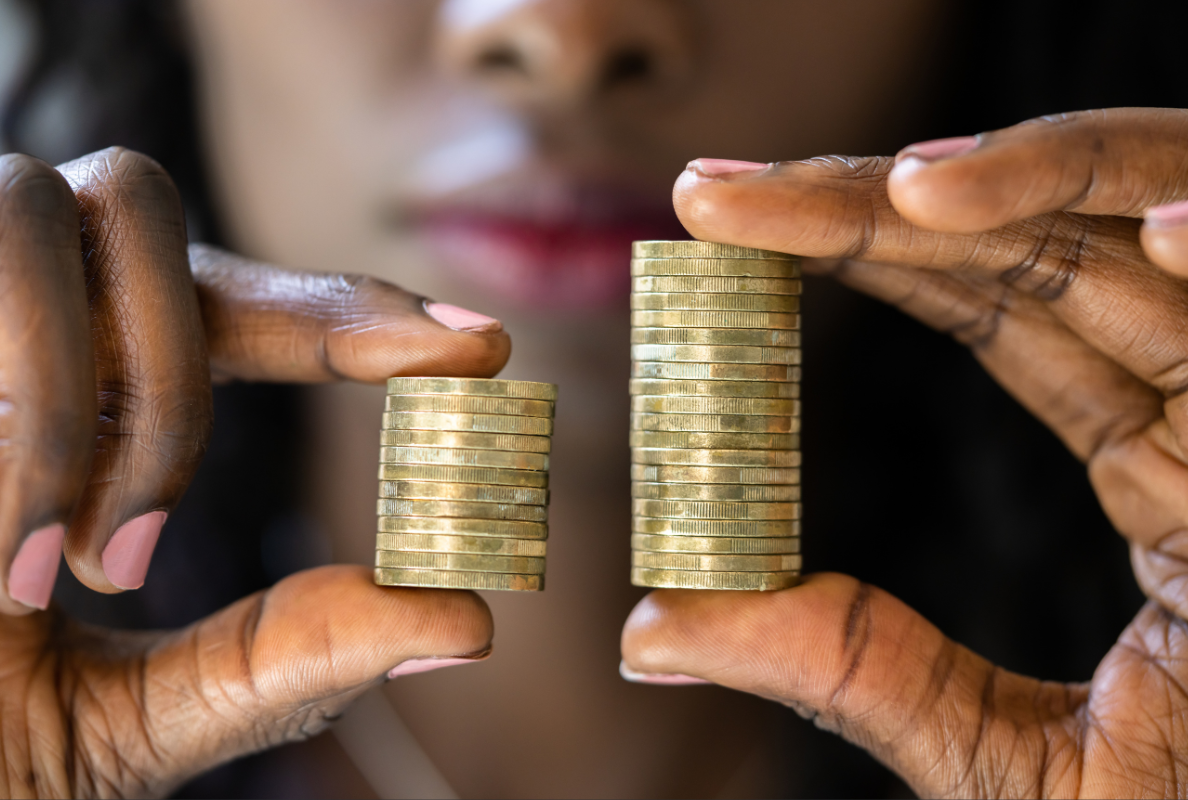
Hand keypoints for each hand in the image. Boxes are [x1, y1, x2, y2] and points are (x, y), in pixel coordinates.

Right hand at [0, 148, 506, 795]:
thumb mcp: (129, 727)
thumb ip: (282, 662)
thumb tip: (466, 622)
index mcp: (79, 408)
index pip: (238, 308)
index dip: (357, 312)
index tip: (480, 349)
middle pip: (151, 212)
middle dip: (240, 334)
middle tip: (221, 504)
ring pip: (58, 216)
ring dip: (119, 389)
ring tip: (81, 564)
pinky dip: (35, 416)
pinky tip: (0, 560)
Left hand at [622, 109, 1187, 796]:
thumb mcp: (1002, 757)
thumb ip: (850, 670)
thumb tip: (651, 629)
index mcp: (1154, 458)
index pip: (988, 307)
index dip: (855, 248)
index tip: (715, 222)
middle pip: (1042, 248)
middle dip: (879, 202)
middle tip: (720, 189)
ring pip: (1160, 234)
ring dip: (1043, 187)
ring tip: (899, 191)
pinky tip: (1165, 233)